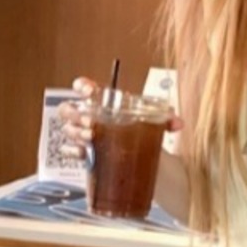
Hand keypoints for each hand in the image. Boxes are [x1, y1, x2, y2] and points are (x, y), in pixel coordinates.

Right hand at [55, 78, 183, 163]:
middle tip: (91, 122)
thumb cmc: (142, 134)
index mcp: (104, 103)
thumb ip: (166, 120)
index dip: (82, 86)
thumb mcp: (154, 124)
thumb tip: (177, 122)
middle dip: (77, 114)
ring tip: (92, 137)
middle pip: (69, 109)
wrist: (143, 160)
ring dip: (77, 132)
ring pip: (68, 129)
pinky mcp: (85, 155)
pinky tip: (83, 153)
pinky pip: (70, 151)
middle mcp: (91, 117)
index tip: (89, 91)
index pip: (84, 88)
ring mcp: (85, 135)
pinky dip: (74, 151)